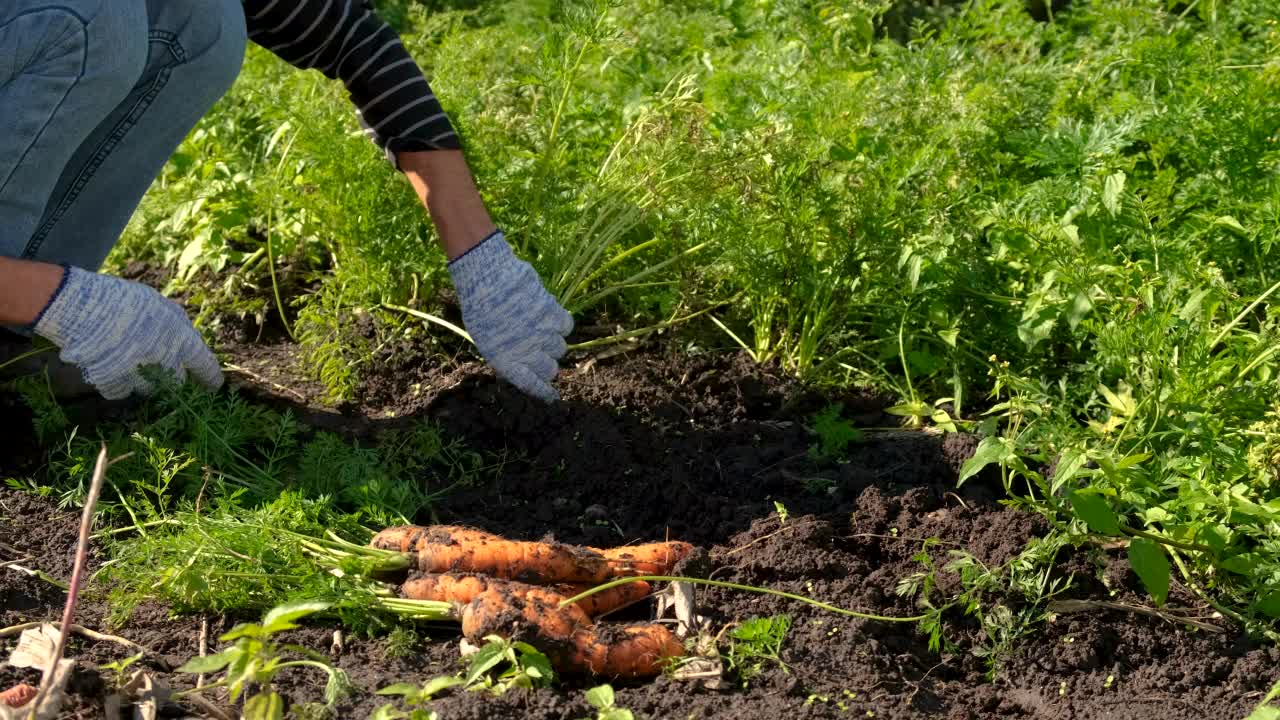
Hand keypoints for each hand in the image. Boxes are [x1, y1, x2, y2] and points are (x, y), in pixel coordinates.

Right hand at [32, 267, 223, 399]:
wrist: (83, 307)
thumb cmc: (123, 300)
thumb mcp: (159, 306)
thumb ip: (175, 325)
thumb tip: (184, 340)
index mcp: (182, 340)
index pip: (205, 366)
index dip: (210, 378)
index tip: (214, 386)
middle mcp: (166, 362)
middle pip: (177, 382)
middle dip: (170, 377)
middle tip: (157, 365)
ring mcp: (140, 375)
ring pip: (149, 389)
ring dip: (144, 381)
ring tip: (128, 361)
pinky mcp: (115, 384)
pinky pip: (121, 392)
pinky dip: (116, 384)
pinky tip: (108, 367)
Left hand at [448, 231, 572, 401]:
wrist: (486, 280)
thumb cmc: (480, 308)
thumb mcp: (485, 339)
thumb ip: (504, 356)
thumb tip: (521, 367)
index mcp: (506, 361)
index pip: (531, 385)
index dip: (543, 392)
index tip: (552, 396)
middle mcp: (527, 352)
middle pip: (550, 368)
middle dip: (547, 363)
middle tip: (541, 352)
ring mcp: (540, 334)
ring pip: (559, 347)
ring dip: (553, 341)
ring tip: (540, 328)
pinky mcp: (551, 314)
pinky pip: (566, 326)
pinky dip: (561, 324)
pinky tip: (551, 317)